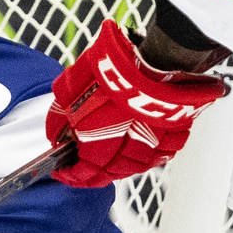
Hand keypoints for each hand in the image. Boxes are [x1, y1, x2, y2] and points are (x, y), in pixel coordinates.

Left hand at [45, 19, 227, 187]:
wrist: (156, 57)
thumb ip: (60, 118)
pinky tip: (140, 146)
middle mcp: (127, 151)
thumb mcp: (68, 90)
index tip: (63, 172)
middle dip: (93, 175)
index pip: (83, 174)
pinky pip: (160, 152)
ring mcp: (155, 145)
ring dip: (120, 166)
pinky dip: (148, 153)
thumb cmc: (113, 70)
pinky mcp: (175, 134)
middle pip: (109, 174)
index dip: (70, 176)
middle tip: (83, 170)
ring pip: (135, 167)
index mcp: (99, 144)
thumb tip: (57, 132)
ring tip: (109, 158)